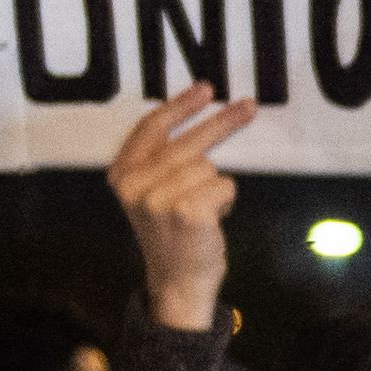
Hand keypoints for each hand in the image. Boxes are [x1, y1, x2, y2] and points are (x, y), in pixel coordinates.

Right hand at [108, 86, 258, 330]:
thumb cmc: (173, 234)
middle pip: (188, 141)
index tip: (206, 89)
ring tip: (203, 210)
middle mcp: (134, 186)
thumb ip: (162, 158)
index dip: (181, 105)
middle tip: (248, 107)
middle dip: (222, 123)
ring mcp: (158, 199)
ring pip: (209, 166)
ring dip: (215, 186)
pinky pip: (224, 185)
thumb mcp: (152, 193)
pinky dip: (225, 200)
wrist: (178, 281)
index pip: (151, 127)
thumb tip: (199, 116)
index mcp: (122, 175)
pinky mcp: (186, 211)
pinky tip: (211, 219)